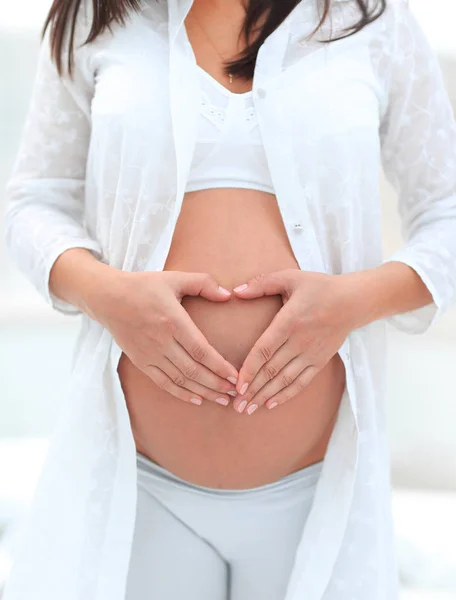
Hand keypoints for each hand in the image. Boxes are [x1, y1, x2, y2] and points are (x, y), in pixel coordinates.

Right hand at [89, 270, 238, 406]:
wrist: (108, 298)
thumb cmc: (143, 286)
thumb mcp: (174, 278)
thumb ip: (203, 283)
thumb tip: (227, 295)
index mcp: (172, 321)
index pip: (201, 350)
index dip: (220, 366)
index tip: (236, 376)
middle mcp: (161, 341)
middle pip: (194, 370)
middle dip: (217, 384)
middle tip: (236, 392)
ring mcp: (150, 354)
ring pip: (181, 380)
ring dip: (204, 392)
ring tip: (222, 399)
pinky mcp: (141, 362)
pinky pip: (163, 383)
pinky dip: (181, 394)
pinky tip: (197, 399)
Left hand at [230, 269, 356, 413]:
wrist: (353, 301)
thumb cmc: (319, 287)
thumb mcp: (290, 277)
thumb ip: (261, 284)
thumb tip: (236, 291)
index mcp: (289, 321)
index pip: (264, 349)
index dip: (249, 369)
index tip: (237, 384)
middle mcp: (299, 341)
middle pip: (271, 370)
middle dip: (252, 389)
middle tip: (235, 404)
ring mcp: (311, 353)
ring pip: (284, 380)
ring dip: (265, 395)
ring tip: (248, 409)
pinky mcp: (320, 361)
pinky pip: (301, 382)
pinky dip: (286, 394)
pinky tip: (271, 404)